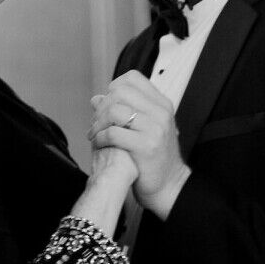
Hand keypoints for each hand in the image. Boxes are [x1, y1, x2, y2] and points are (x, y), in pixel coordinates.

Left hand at [88, 71, 191, 218]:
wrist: (169, 184)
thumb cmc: (153, 157)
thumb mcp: (143, 128)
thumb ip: (123, 111)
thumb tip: (95, 98)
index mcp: (162, 105)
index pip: (132, 78)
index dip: (114, 88)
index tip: (108, 103)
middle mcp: (161, 113)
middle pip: (120, 92)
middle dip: (102, 107)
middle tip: (96, 121)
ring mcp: (155, 129)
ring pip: (115, 111)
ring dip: (98, 122)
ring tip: (95, 133)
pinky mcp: (146, 146)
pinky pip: (113, 133)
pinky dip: (100, 137)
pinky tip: (99, 143)